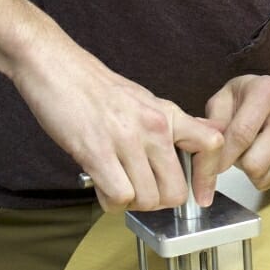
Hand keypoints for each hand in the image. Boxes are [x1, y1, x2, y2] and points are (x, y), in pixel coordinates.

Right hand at [11, 38, 222, 212]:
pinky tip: (103, 186)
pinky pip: (119, 197)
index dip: (209, 177)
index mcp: (168, 114)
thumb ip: (175, 123)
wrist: (56, 66)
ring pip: (147, 199)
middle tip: (141, 192)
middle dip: (157, 202)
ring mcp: (126, 140)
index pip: (212, 145)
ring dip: (131, 203)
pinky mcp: (97, 152)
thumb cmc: (96, 87)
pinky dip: (110, 201)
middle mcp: (153, 127)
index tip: (201, 196)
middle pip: (176, 190)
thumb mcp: (146, 100)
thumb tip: (208, 133)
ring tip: (117, 185)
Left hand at [205, 75, 269, 189]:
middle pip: (254, 162)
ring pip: (264, 175)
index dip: (222, 156)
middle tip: (232, 153)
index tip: (210, 167)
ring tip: (247, 152)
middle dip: (236, 164)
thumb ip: (213, 121)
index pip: (242, 133)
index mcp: (267, 90)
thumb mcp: (224, 100)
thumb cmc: (245, 101)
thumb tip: (202, 140)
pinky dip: (261, 175)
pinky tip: (260, 157)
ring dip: (248, 171)